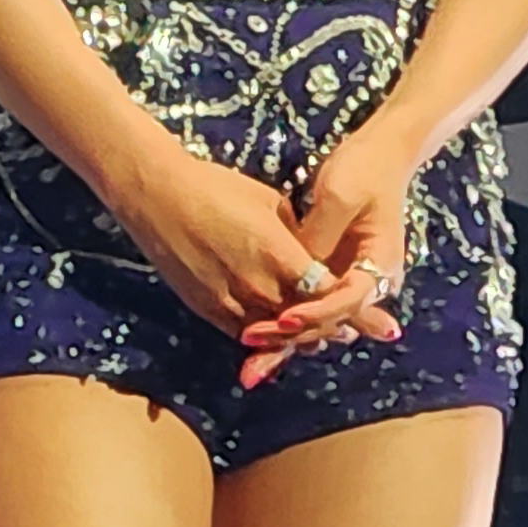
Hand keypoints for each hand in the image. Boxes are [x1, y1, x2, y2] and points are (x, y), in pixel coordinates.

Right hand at [111, 138, 340, 340]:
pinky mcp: (209, 311)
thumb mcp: (270, 202)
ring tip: (322, 337)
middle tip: (351, 331)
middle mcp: (259, 286)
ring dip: (300, 338)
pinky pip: (248, 335)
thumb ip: (297, 235)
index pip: (329, 294)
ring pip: (278, 336)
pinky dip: (267, 338)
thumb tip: (312, 253)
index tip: (369, 312)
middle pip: (308, 322)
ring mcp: (232, 303)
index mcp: (280, 254)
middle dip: (332, 327)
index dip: (351, 306)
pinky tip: (280, 336)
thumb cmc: (216, 188)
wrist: (158, 195)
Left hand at [235, 121, 410, 388]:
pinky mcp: (333, 276)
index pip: (346, 302)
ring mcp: (351, 282)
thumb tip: (291, 272)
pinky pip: (309, 306)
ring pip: (317, 323)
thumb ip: (317, 237)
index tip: (281, 320)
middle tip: (252, 357)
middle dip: (291, 343)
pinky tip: (252, 341)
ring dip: (283, 345)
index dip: (314, 314)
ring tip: (248, 368)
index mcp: (380, 264)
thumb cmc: (364, 169)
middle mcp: (370, 283)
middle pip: (329, 324)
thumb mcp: (339, 196)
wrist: (383, 154)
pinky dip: (283, 325)